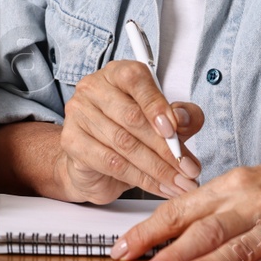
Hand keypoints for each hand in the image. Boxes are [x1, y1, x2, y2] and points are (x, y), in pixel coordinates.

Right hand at [54, 60, 203, 203]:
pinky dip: (140, 178)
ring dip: (157, 168)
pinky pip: (111, 162)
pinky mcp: (72, 141)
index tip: (175, 130)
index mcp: (117, 74)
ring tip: (180, 182)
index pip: (135, 80)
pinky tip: (159, 187)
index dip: (156, 105)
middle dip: (165, 148)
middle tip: (188, 168)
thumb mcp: (165, 122)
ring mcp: (79, 113)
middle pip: (132, 117)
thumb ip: (182, 116)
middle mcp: (94, 88)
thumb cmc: (130, 133)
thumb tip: (184, 118)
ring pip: (124, 143)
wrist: (94, 163)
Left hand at [113, 152, 260, 260]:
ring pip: (237, 246)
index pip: (182, 208)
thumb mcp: (250, 183)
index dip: (150, 229)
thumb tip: (172, 229)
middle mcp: (252, 201)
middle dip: (170, 252)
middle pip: (204, 229)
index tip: (125, 247)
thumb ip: (214, 206)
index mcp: (232, 185)